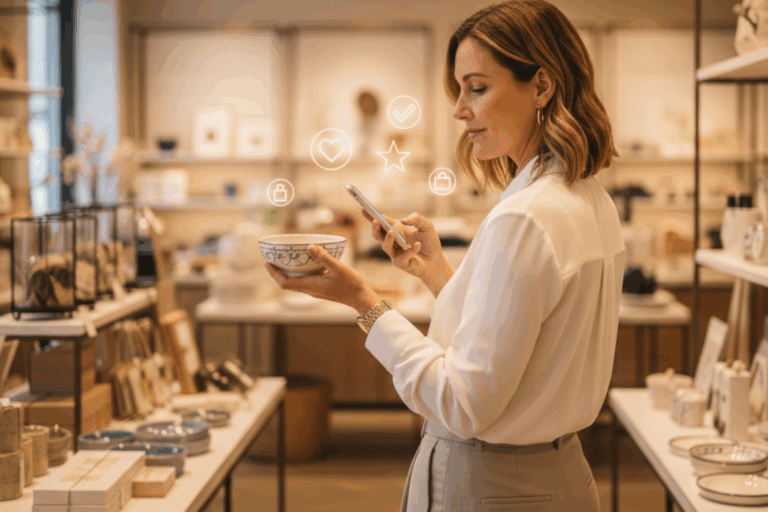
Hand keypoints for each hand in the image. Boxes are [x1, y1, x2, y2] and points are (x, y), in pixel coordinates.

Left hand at [264, 244, 380, 315]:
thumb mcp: (338, 268)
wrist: (362, 297)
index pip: (285, 283)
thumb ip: (324, 257)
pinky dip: (302, 269)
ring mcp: (316, 288)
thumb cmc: (352, 285)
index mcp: (311, 286)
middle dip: (278, 271)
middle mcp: (310, 289)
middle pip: (288, 282)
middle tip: (273, 257)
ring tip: (286, 256)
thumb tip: (309, 246)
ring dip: (290, 270)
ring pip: (297, 280)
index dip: (274, 274)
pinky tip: (308, 258)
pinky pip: (307, 277)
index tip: (267, 263)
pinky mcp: (322, 286)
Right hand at [360, 210, 443, 281]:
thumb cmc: (429, 242)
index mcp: (397, 229)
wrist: (436, 261)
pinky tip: (418, 245)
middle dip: (375, 227)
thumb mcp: (427, 226)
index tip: (363, 208)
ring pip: (385, 246)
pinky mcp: (400, 263)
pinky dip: (411, 250)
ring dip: (388, 239)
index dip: (371, 216)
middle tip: (376, 220)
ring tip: (392, 232)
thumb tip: (404, 220)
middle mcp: (393, 241)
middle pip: (378, 234)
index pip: (382, 222)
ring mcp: (395, 253)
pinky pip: (402, 256)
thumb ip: (417, 219)